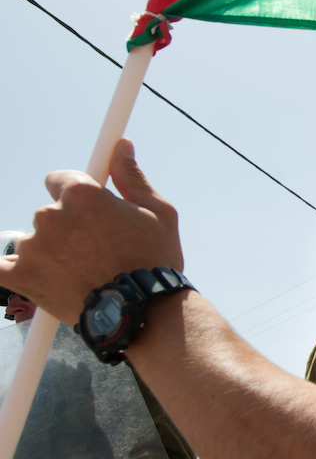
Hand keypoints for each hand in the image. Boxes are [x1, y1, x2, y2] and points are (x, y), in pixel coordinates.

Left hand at [0, 139, 183, 324]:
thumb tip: (121, 146)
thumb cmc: (154, 262)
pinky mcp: (20, 277)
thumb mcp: (157, 213)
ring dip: (49, 253)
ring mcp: (32, 248)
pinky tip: (31, 276)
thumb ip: (131, 177)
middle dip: (66, 228)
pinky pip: (0, 269)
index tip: (86, 211)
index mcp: (81, 194)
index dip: (75, 195)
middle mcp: (50, 216)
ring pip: (33, 242)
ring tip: (81, 275)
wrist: (144, 312)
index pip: (60, 180)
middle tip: (93, 250)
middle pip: (48, 214)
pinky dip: (12, 271)